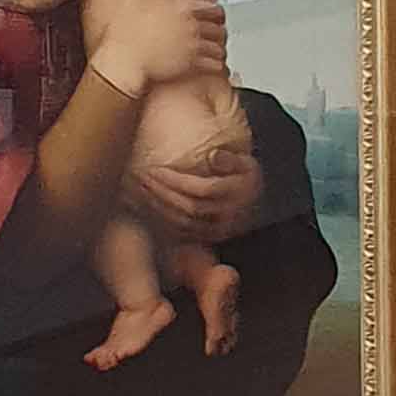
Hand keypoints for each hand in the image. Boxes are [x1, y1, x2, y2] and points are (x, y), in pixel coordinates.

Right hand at [94, 0, 225, 97]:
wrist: (121, 60)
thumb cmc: (126, 28)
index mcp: (183, 7)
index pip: (215, 9)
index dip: (217, 14)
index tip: (214, 18)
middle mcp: (192, 25)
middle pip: (220, 28)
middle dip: (219, 31)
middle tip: (216, 34)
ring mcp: (193, 46)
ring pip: (220, 46)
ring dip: (219, 48)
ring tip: (215, 50)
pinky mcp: (191, 65)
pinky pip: (216, 65)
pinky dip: (217, 64)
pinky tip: (212, 65)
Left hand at [133, 139, 260, 241]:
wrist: (256, 204)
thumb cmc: (246, 177)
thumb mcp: (246, 162)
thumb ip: (229, 159)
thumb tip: (213, 156)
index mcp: (237, 193)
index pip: (202, 189)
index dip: (177, 181)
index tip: (155, 169)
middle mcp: (228, 215)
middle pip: (189, 207)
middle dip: (162, 193)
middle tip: (141, 178)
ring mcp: (217, 230)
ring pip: (183, 223)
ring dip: (158, 207)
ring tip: (140, 190)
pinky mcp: (207, 239)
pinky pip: (181, 233)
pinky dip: (161, 221)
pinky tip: (148, 207)